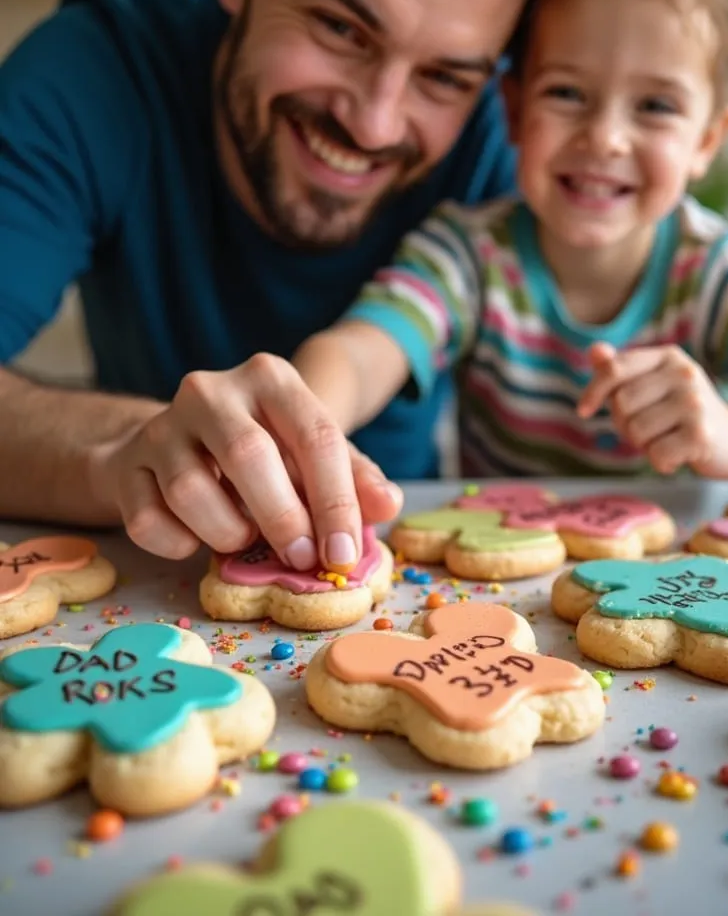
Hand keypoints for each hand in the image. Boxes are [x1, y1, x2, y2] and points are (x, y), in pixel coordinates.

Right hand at [91, 354, 403, 568]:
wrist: (180, 445)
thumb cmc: (265, 453)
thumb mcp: (316, 457)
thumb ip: (356, 479)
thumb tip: (389, 505)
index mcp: (270, 379)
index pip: (314, 436)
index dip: (335, 502)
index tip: (344, 555)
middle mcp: (211, 390)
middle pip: (249, 454)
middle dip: (283, 518)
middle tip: (303, 560)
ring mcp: (161, 425)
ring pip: (191, 489)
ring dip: (227, 532)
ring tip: (246, 539)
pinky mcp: (126, 464)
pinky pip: (148, 519)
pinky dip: (180, 544)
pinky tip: (198, 539)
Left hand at [577, 342, 727, 477]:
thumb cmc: (681, 413)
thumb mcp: (652, 386)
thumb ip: (620, 370)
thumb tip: (594, 350)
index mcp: (667, 357)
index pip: (614, 369)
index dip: (593, 391)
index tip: (584, 410)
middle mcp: (683, 374)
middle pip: (621, 403)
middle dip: (624, 424)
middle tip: (648, 429)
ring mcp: (695, 403)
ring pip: (635, 431)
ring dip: (644, 445)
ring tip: (666, 439)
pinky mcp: (701, 435)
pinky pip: (655, 454)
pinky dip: (661, 462)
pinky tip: (678, 456)